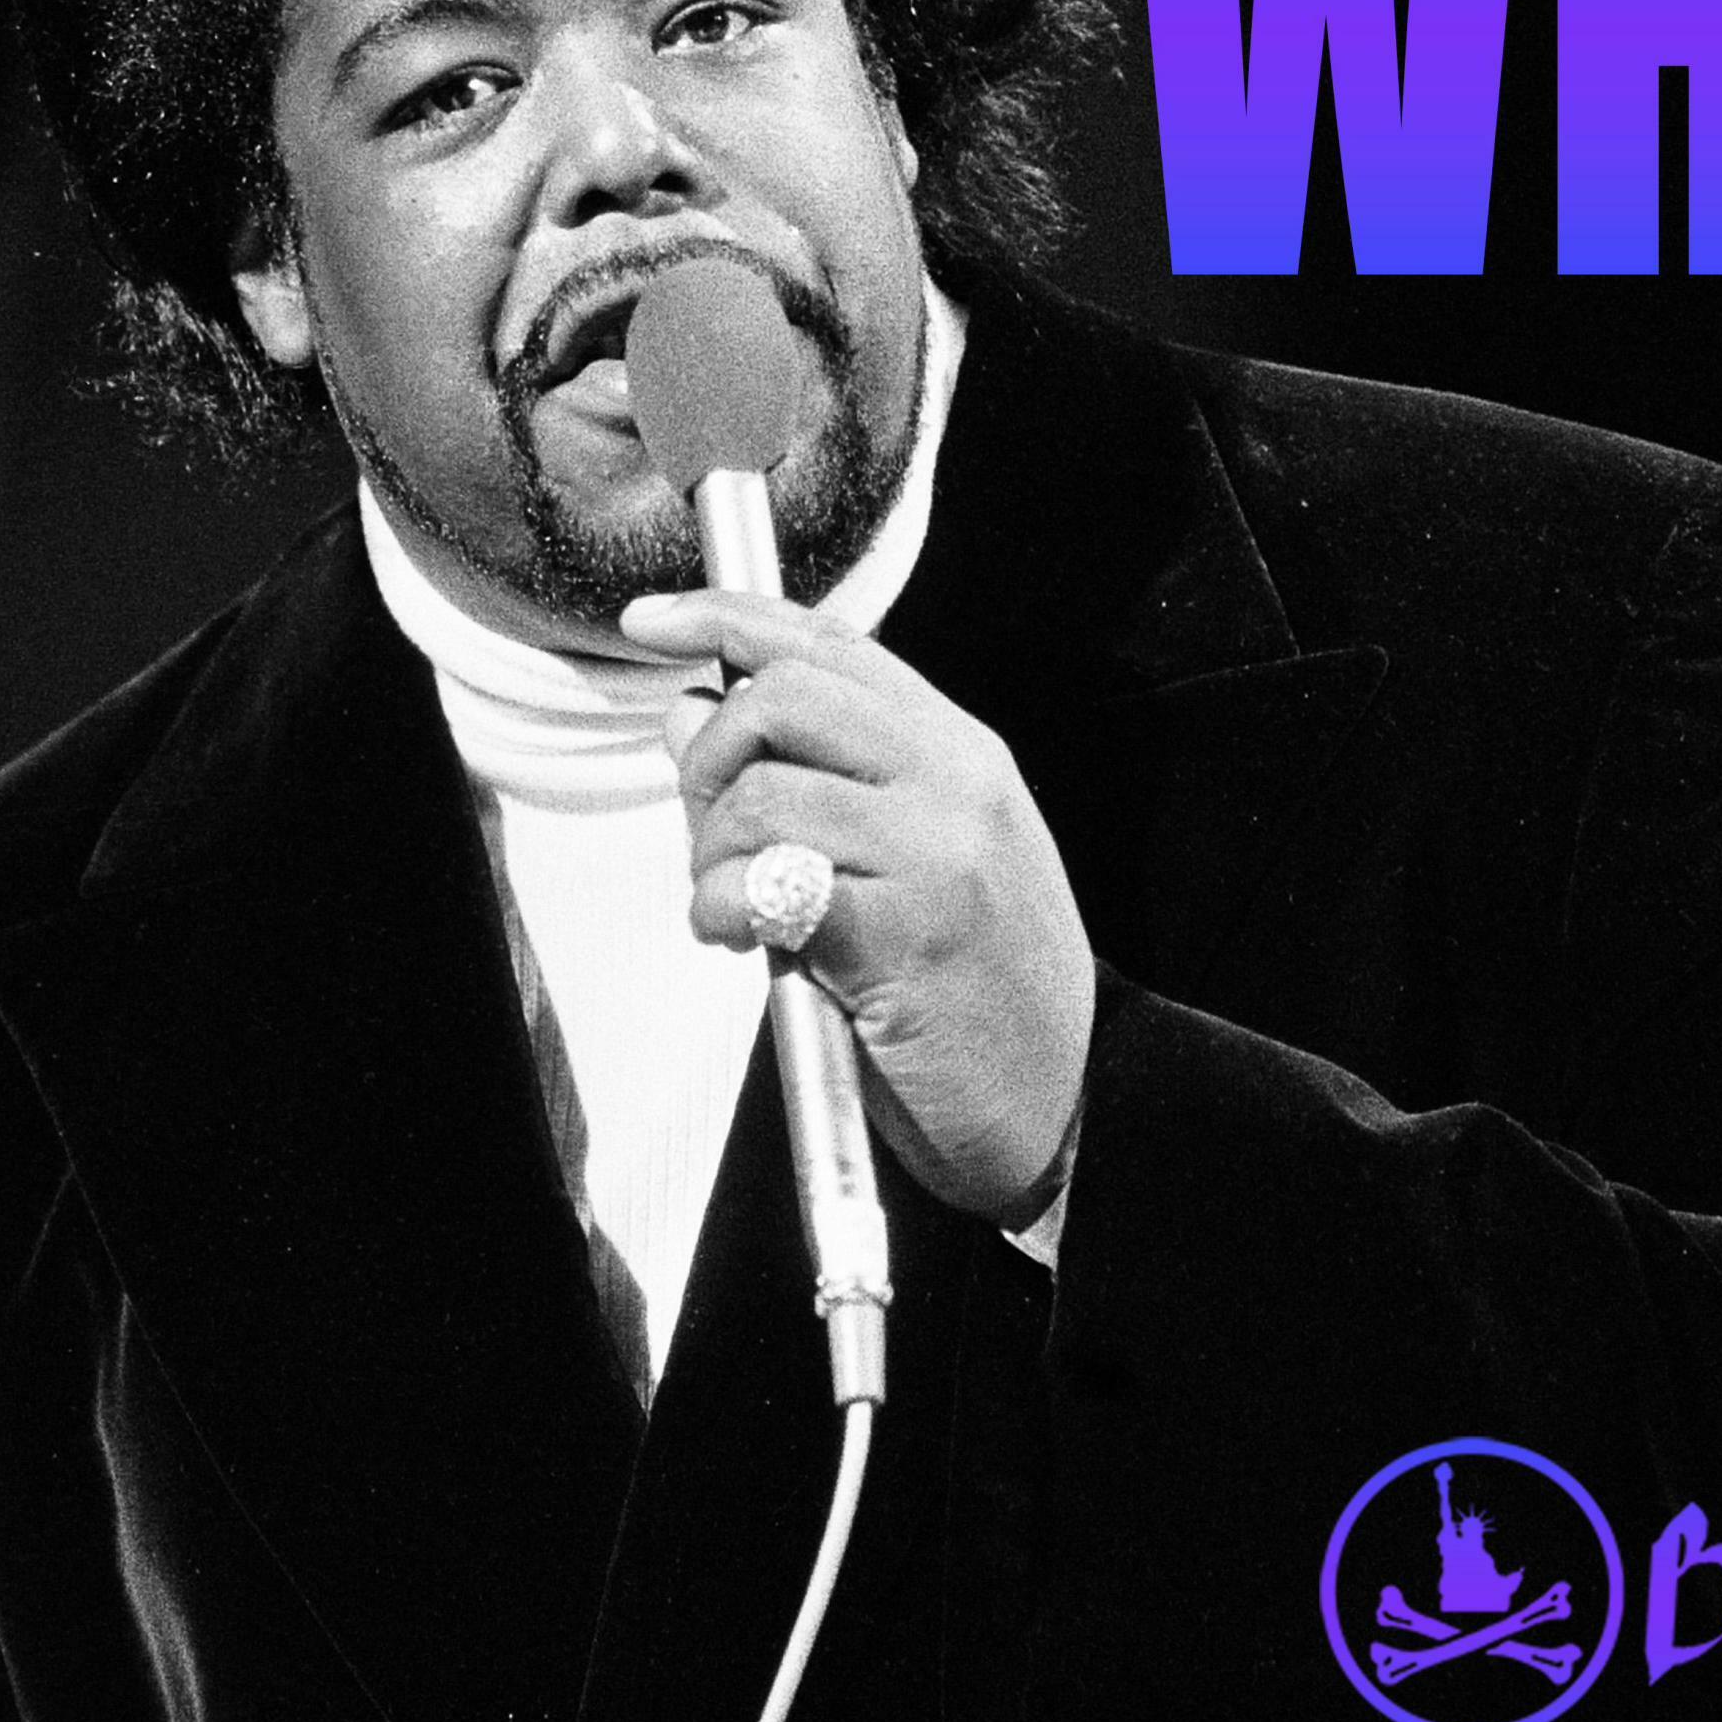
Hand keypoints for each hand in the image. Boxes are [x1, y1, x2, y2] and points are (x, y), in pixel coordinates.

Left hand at [618, 589, 1094, 1227]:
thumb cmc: (980, 988)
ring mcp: (936, 855)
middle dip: (712, 752)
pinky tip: (736, 940)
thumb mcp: (918, 856)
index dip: (729, 617)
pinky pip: (766, 885)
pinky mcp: (903, 936)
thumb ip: (817, 777)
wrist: (1067, 1104)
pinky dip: (719, 908)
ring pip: (762, 795)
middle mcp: (956, 783)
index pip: (832, 644)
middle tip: (710, 824)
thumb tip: (692, 710)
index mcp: (962, 752)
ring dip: (710, 855)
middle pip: (787, 694)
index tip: (654, 619)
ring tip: (730, 910)